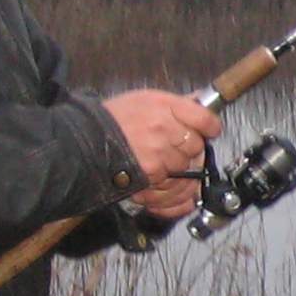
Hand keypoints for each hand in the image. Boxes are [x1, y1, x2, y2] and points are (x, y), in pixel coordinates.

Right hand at [103, 89, 222, 219]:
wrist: (85, 141)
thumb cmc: (113, 119)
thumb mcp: (144, 100)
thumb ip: (174, 105)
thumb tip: (198, 104)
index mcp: (163, 106)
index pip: (204, 119)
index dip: (209, 127)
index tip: (209, 130)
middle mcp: (162, 129)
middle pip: (196, 146)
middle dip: (190, 149)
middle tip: (177, 148)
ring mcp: (157, 156)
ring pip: (187, 169)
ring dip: (180, 170)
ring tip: (165, 164)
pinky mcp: (150, 178)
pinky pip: (175, 190)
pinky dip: (176, 194)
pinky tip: (172, 187)